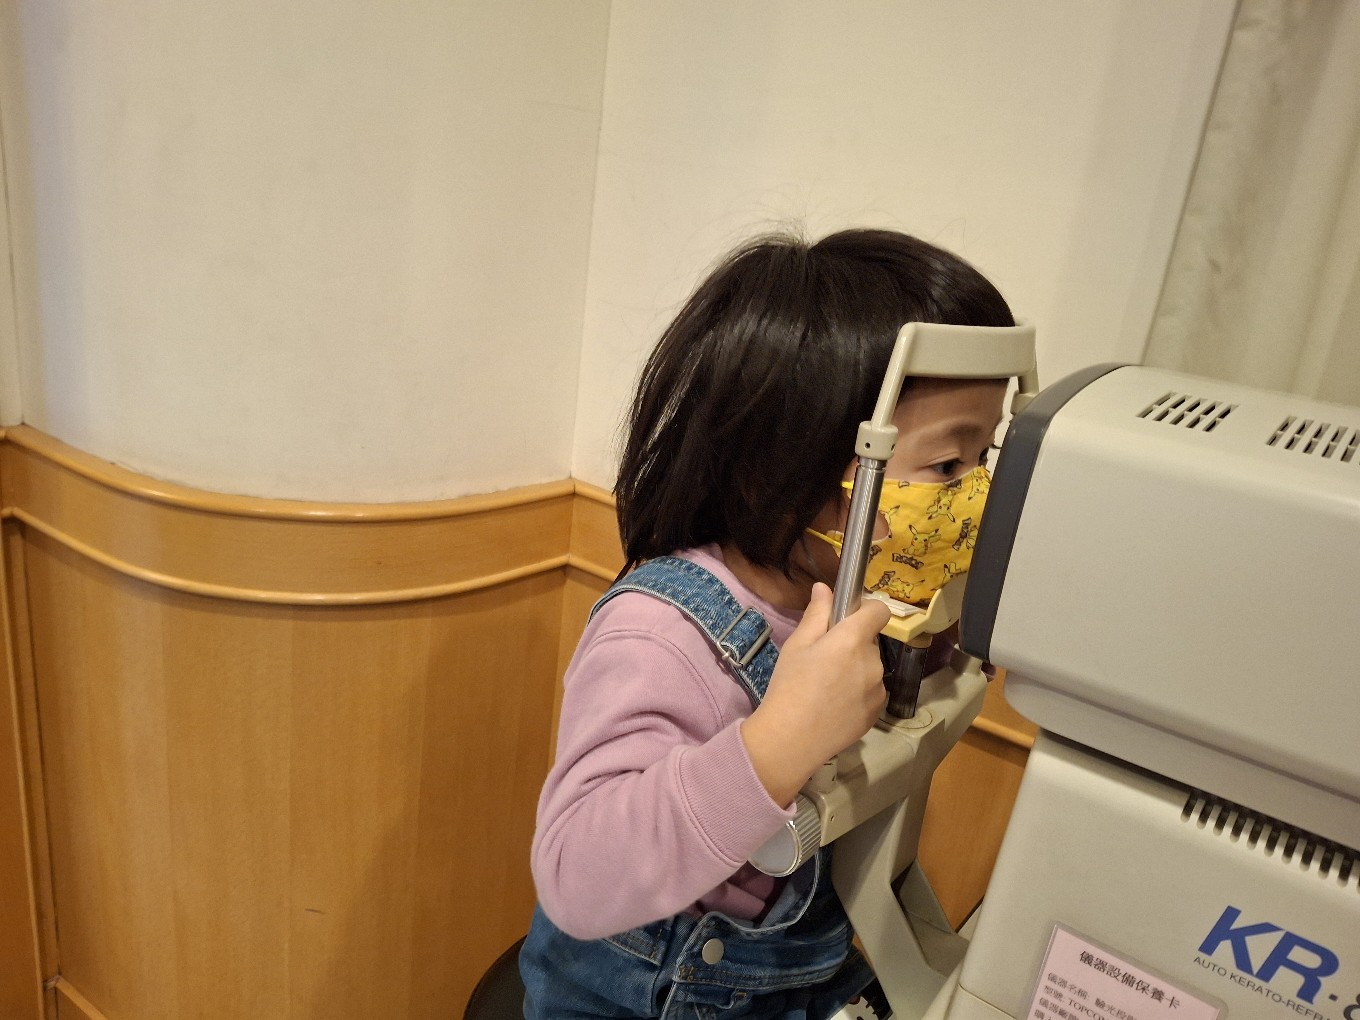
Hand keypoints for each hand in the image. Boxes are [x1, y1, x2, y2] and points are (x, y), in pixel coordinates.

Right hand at [740, 583, 889, 806]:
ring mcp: (878, 689)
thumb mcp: (797, 645)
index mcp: (853, 639)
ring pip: (870, 668)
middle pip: (869, 642)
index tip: (847, 619)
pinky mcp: (877, 711)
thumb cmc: (789, 686)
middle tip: (823, 660)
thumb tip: (824, 588)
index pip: (879, 611)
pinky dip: (859, 692)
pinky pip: (872, 691)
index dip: (865, 610)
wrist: (792, 739)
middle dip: (852, 644)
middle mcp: (873, 661)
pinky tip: (835, 705)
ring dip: (856, 670)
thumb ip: (817, 614)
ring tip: (827, 687)